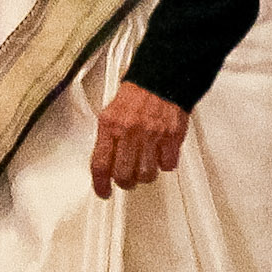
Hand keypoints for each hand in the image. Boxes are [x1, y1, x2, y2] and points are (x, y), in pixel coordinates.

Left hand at [89, 81, 188, 197]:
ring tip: (145, 165)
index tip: (103, 192)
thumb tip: (103, 167)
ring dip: (145, 175)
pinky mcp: (172, 136)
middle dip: (125, 182)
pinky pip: (168, 165)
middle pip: (123, 175)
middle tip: (127, 180)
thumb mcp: (111, 114)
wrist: (161, 79)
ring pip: (146, 174)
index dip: (100, 184)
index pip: (100, 164)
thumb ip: (107, 140)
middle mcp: (130, 131)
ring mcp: (152, 134)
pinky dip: (165, 164)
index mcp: (110, 125)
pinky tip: (161, 154)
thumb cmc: (137, 96)